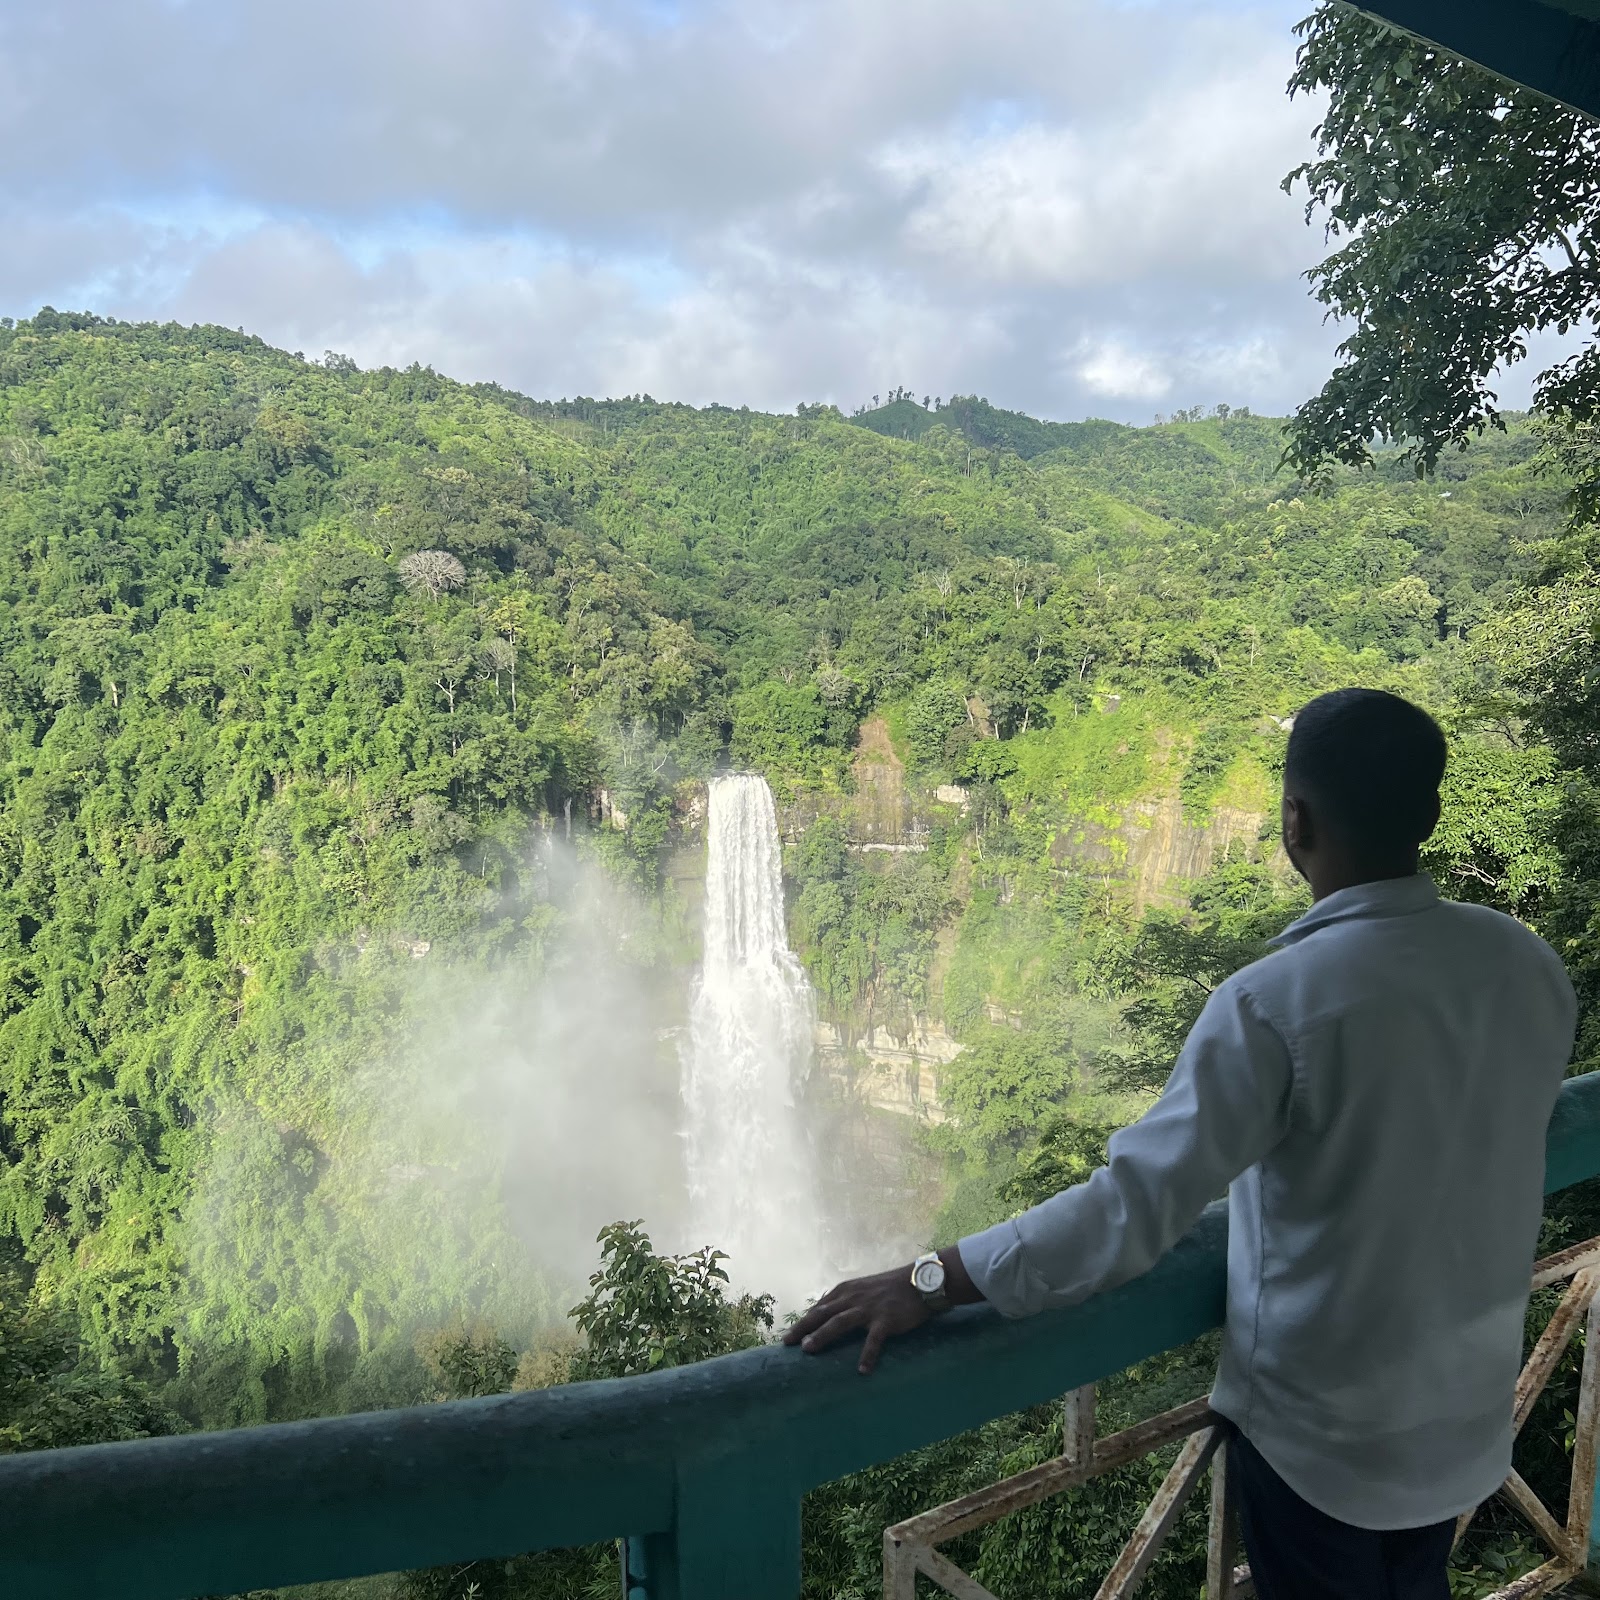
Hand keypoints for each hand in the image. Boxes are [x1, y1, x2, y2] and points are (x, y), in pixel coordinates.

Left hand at [783, 1266, 928, 1374]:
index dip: (803, 1321)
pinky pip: (874, 1339)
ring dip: (823, 1335)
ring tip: (809, 1350)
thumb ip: (845, 1300)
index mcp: (846, 1290)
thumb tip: (826, 1314)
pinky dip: (867, 1354)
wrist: (919, 1281)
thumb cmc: (890, 1287)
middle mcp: (853, 1297)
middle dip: (803, 1328)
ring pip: (840, 1322)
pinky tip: (862, 1370)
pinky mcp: (886, 1319)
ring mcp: (869, 1308)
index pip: (819, 1307)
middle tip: (787, 1343)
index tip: (789, 1336)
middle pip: (823, 1313)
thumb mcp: (862, 1288)